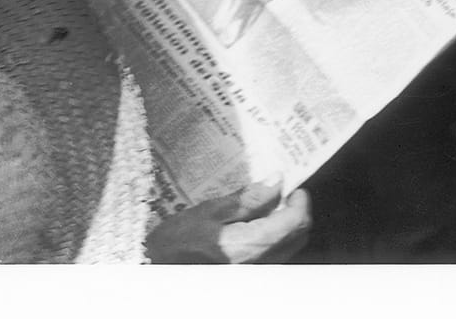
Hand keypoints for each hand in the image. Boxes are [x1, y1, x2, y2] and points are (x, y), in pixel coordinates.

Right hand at [146, 181, 311, 262]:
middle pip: (298, 237)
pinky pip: (275, 256)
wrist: (155, 269)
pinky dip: (276, 238)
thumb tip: (276, 182)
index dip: (300, 201)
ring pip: (289, 248)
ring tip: (270, 207)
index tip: (293, 186)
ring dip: (287, 226)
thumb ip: (248, 198)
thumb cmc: (177, 241)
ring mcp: (254, 272)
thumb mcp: (210, 211)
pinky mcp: (248, 274)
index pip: (294, 223)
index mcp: (250, 245)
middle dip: (297, 212)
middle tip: (283, 194)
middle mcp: (258, 264)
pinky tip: (258, 225)